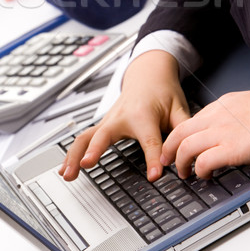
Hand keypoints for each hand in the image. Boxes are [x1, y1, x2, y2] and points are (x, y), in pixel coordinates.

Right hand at [59, 50, 190, 181]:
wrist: (148, 74)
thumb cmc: (163, 91)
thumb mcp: (179, 108)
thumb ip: (181, 131)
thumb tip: (183, 153)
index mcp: (143, 114)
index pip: (149, 141)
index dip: (153, 159)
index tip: (154, 176)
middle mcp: (121, 117)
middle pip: (103, 135)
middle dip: (94, 150)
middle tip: (86, 165)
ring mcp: (108, 121)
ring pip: (85, 137)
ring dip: (74, 155)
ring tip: (67, 174)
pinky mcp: (102, 125)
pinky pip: (84, 139)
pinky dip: (73, 153)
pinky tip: (66, 169)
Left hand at [161, 86, 249, 178]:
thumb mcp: (249, 104)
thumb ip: (234, 114)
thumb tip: (232, 127)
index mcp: (223, 104)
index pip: (192, 119)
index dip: (180, 135)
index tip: (176, 144)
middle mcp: (218, 116)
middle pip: (181, 131)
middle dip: (169, 148)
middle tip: (167, 160)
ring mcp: (223, 131)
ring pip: (186, 146)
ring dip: (180, 162)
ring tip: (183, 173)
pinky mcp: (232, 148)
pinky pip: (204, 161)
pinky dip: (199, 170)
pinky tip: (204, 175)